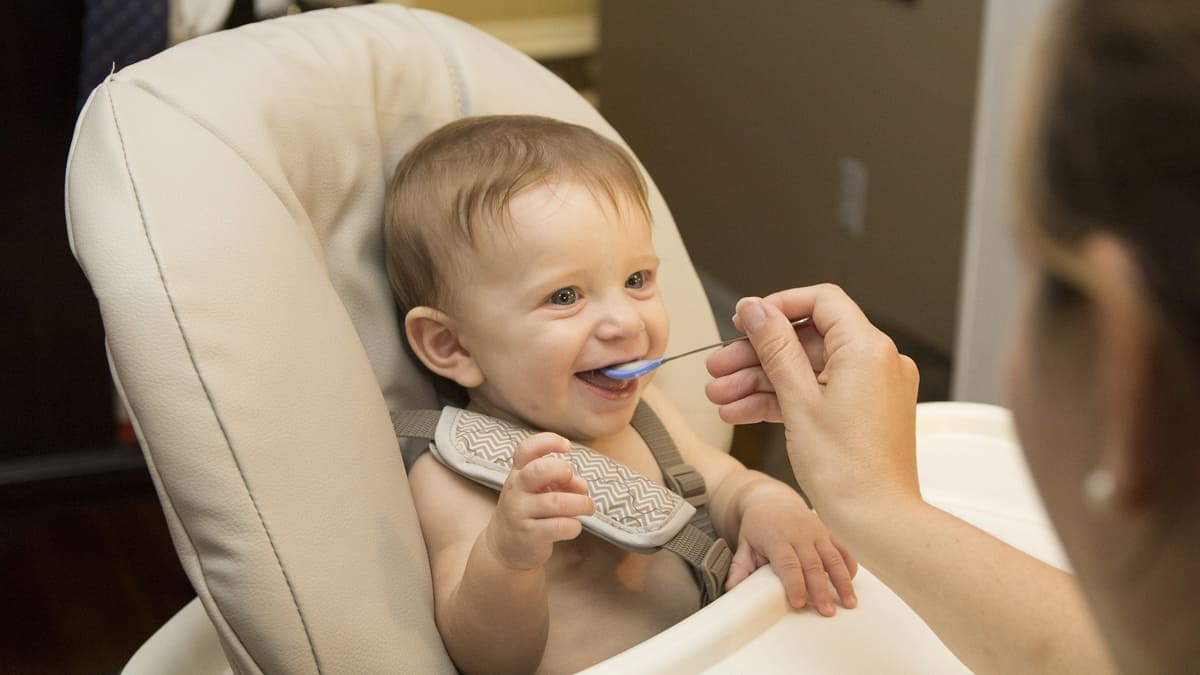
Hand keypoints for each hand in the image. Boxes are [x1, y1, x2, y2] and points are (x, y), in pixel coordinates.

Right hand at [485, 432, 594, 570]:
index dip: (548, 442)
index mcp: (518, 473)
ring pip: (557, 502)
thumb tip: (581, 485)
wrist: (504, 547)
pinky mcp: (530, 535)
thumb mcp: (539, 490)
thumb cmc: (529, 510)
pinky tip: (573, 526)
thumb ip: (561, 481)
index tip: (566, 446)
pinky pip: (559, 526)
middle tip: (572, 480)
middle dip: (563, 471)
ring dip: (581, 503)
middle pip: (539, 470)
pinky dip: (574, 525)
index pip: (526, 450)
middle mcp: (516, 490)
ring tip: (588, 507)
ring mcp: (520, 513)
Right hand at [704, 285, 920, 520]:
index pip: (821, 302)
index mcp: (867, 349)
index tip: (744, 320)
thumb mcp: (798, 400)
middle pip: (807, 340)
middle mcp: (877, 362)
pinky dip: (783, 400)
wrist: (877, 521)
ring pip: (807, 370)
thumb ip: (775, 347)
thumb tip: (755, 310)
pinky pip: (818, 393)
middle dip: (757, 354)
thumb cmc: (847, 470)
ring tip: (721, 397)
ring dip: (761, 381)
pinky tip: (743, 412)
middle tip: (719, 368)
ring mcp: (872, 389)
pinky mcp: (864, 412)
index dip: (778, 307)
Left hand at [727, 483, 857, 615]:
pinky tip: (851, 583)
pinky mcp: (827, 532)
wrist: (771, 499)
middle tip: (827, 612)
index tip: (799, 603)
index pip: (788, 564)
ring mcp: (816, 532)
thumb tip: (732, 590)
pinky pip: (842, 549)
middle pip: (813, 564)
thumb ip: (739, 567)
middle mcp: (799, 534)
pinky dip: (849, 566)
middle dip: (821, 590)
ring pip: (833, 558)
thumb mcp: (744, 543)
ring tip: (849, 603)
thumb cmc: (757, 526)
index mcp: (777, 537)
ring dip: (843, 581)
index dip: (794, 584)